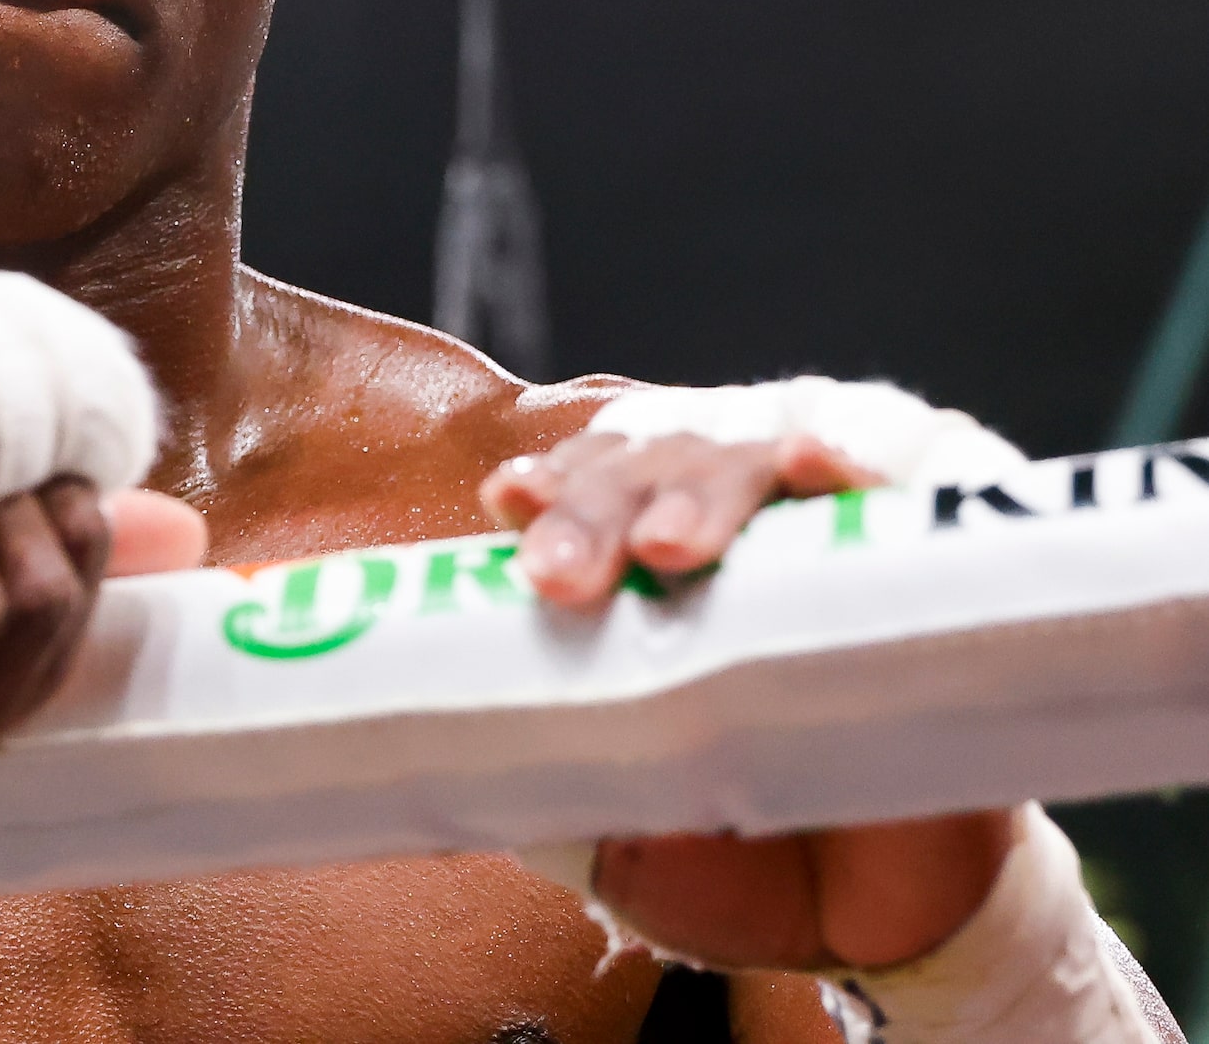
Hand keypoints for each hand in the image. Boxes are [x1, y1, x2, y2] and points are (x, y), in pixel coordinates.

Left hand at [482, 425, 1014, 969]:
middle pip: (655, 471)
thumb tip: (471, 771)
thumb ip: (560, 791)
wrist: (892, 935)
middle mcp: (728, 540)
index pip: (588, 495)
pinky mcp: (925, 566)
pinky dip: (855, 466)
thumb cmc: (742, 867)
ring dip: (705, 488)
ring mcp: (824, 543)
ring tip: (669, 545)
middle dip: (600, 508)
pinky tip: (815, 461)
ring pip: (754, 464)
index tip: (514, 502)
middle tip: (563, 572)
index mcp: (645, 579)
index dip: (554, 486)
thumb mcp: (627, 841)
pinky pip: (895, 491)